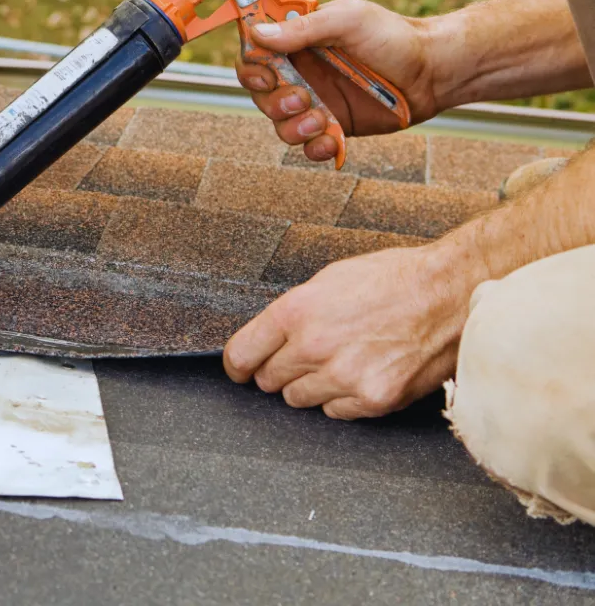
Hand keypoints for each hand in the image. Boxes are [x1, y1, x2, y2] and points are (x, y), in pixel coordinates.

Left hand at [223, 243, 477, 418]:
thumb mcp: (330, 280)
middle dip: (279, 371)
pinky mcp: (374, 399)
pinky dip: (343, 399)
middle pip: (269, 381)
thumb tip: (267, 338)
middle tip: (302, 358)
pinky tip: (363, 373)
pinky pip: (335, 412)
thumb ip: (294, 313)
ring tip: (340, 361)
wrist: (452, 293)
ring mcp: (344, 376)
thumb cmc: (394, 279)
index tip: (241, 370)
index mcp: (297, 311)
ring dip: (311, 386)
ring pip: (299, 400)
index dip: (238, 365)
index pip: (241, 355)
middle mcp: (314, 347)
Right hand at [236, 0, 444, 163]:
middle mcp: (301, 73)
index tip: (268, 74)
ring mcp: (316, 102)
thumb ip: (302, 29)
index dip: (252, 68)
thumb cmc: (394, 36)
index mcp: (298, 43)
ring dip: (294, 128)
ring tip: (321, 120)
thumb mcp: (347, 20)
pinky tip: (332, 140)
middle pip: (261, 95)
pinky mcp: (333, 127)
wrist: (433, 71)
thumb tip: (257, 34)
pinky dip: (315, 148)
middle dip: (275, 102)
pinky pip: (308, 147)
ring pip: (280, 125)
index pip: (254, 55)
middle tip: (302, 98)